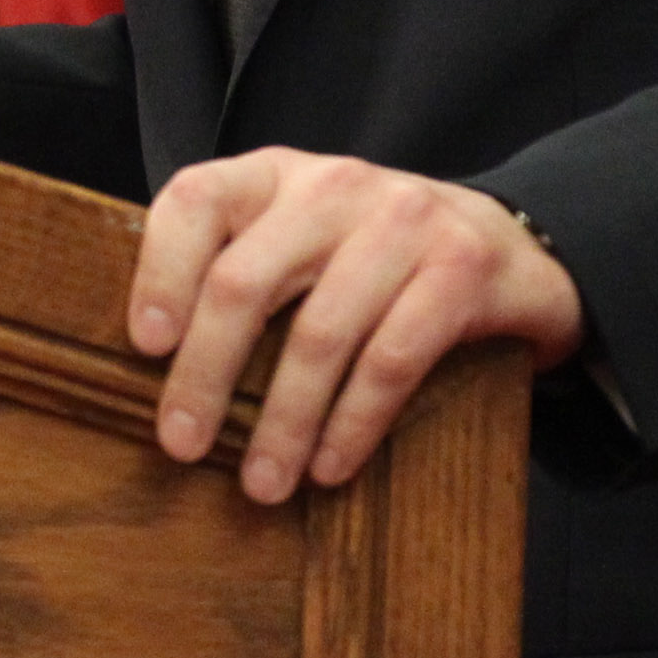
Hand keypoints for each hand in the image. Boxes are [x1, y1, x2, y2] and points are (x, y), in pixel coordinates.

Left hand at [129, 148, 582, 501]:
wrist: (511, 245)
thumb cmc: (374, 259)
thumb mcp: (301, 241)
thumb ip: (238, 269)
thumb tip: (153, 364)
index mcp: (277, 174)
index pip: (197, 199)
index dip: (161, 270)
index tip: (146, 345)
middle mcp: (334, 185)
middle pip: (246, 279)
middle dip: (206, 372)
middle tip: (181, 444)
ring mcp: (403, 221)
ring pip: (319, 331)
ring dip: (283, 421)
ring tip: (261, 483)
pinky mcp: (460, 270)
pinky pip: (393, 358)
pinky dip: (354, 422)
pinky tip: (330, 466)